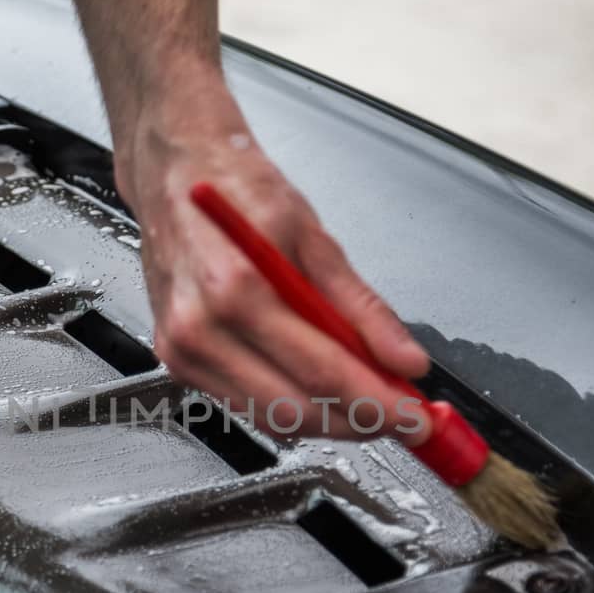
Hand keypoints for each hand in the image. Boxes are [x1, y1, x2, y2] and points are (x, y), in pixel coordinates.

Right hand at [115, 78, 430, 441]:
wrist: (175, 171)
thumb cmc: (236, 189)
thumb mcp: (313, 236)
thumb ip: (362, 307)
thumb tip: (404, 359)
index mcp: (238, 289)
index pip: (324, 372)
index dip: (379, 404)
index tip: (418, 417)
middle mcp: (202, 328)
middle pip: (297, 409)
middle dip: (357, 421)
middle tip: (400, 414)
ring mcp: (183, 350)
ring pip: (271, 419)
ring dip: (327, 420)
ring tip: (367, 400)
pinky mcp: (178, 360)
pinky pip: (244, 406)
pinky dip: (289, 405)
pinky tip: (318, 388)